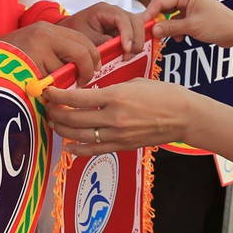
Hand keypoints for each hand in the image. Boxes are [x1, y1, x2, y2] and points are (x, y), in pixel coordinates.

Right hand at [1, 22, 100, 84]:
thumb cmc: (10, 61)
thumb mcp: (35, 48)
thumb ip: (57, 53)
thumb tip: (85, 68)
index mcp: (47, 29)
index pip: (82, 39)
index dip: (93, 56)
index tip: (95, 69)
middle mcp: (44, 34)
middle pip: (81, 52)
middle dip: (87, 70)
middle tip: (84, 82)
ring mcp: (37, 48)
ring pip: (65, 71)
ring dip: (62, 83)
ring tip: (48, 86)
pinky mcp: (30, 63)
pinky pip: (51, 82)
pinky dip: (48, 89)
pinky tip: (37, 88)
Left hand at [44, 78, 197, 155]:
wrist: (185, 116)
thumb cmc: (164, 94)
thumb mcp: (135, 82)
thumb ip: (111, 89)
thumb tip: (92, 93)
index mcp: (116, 96)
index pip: (77, 98)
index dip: (58, 96)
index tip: (48, 92)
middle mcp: (114, 117)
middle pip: (73, 118)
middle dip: (56, 113)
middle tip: (47, 107)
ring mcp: (118, 135)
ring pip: (80, 135)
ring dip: (63, 129)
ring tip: (53, 123)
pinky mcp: (123, 146)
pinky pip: (95, 150)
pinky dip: (78, 149)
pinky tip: (68, 145)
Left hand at [59, 2, 145, 56]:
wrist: (69, 31)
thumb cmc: (74, 30)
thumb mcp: (84, 36)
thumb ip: (100, 41)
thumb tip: (116, 47)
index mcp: (104, 10)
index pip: (122, 18)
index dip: (128, 33)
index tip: (126, 48)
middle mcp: (115, 12)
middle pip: (135, 21)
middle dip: (136, 39)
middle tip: (128, 55)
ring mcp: (121, 20)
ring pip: (138, 27)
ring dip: (136, 42)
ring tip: (127, 56)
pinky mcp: (123, 29)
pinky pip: (135, 33)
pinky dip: (137, 41)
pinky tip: (132, 50)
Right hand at [144, 0, 232, 47]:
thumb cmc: (219, 25)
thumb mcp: (192, 27)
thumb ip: (171, 28)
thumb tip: (154, 30)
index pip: (161, 0)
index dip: (150, 12)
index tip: (142, 24)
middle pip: (163, 6)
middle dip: (157, 19)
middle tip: (149, 31)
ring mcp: (190, 5)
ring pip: (169, 14)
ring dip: (167, 26)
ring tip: (164, 37)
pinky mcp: (193, 14)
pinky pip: (177, 20)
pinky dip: (175, 29)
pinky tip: (178, 38)